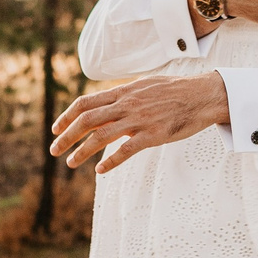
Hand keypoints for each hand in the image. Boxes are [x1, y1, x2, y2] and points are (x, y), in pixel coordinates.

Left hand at [50, 74, 230, 172]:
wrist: (203, 95)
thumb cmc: (175, 92)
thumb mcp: (144, 87)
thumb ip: (124, 97)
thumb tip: (106, 106)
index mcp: (123, 92)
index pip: (85, 103)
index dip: (66, 117)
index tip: (55, 129)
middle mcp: (127, 104)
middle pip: (87, 120)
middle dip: (66, 136)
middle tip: (54, 151)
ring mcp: (139, 119)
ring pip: (101, 136)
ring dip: (81, 151)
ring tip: (71, 163)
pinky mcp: (153, 134)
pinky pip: (126, 150)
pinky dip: (111, 161)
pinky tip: (100, 170)